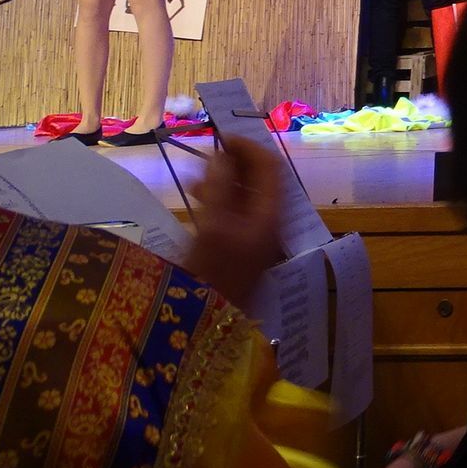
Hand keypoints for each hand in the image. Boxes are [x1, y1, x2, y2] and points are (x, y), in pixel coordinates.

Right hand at [185, 136, 283, 310]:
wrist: (206, 329)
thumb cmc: (209, 277)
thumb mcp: (212, 228)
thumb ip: (220, 188)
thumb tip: (222, 156)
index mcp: (271, 215)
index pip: (270, 166)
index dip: (248, 147)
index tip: (220, 138)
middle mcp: (271, 224)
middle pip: (261, 180)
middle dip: (235, 163)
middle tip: (206, 157)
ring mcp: (258, 238)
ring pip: (247, 197)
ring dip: (225, 182)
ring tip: (195, 180)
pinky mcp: (243, 251)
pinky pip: (237, 215)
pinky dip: (221, 201)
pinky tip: (198, 202)